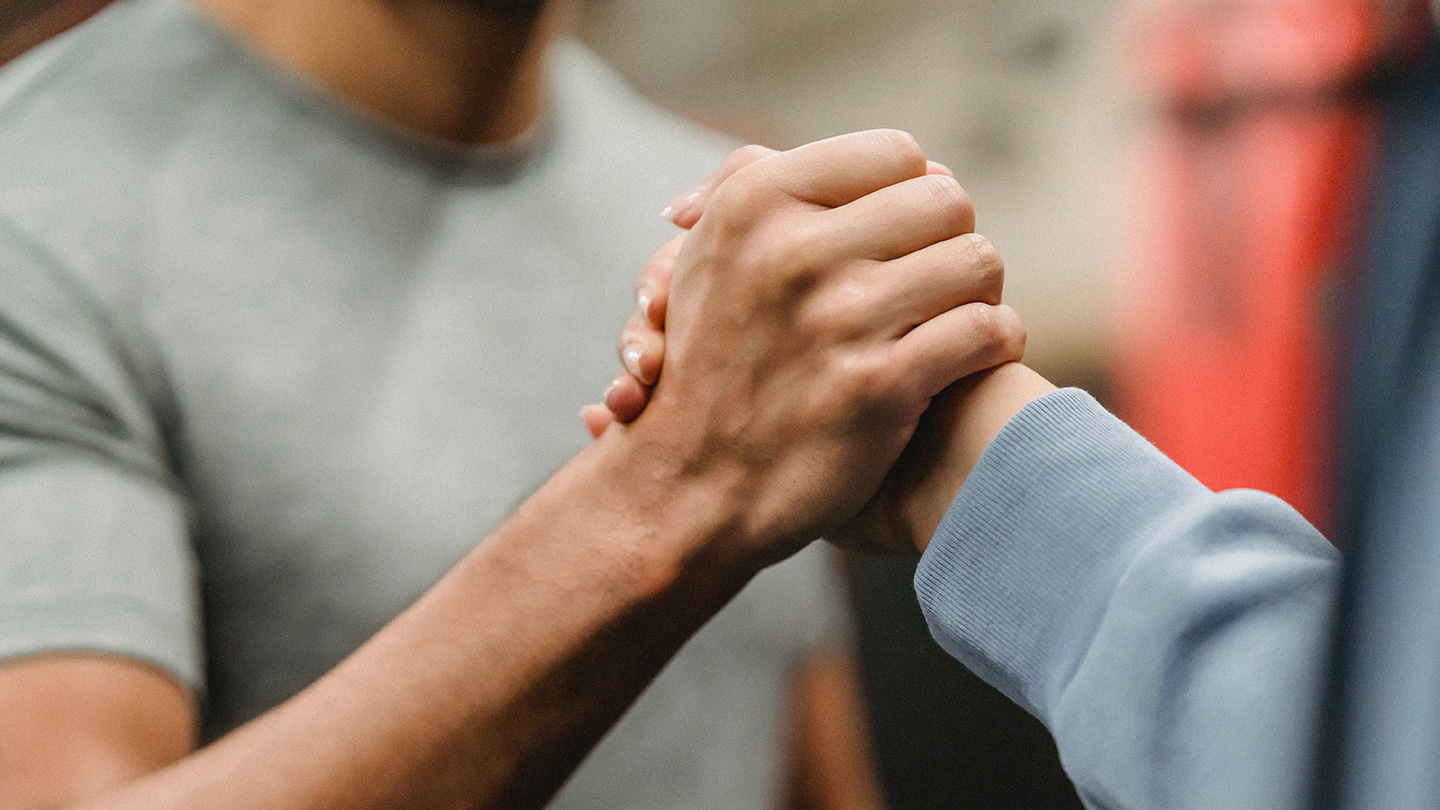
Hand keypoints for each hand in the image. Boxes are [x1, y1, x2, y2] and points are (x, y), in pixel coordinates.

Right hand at [594, 131, 1024, 560]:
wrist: (686, 490)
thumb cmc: (711, 369)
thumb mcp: (707, 256)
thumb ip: (767, 186)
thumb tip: (874, 160)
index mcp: (755, 203)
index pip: (894, 153)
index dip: (912, 195)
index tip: (903, 239)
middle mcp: (794, 250)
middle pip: (947, 200)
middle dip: (950, 241)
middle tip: (937, 281)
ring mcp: (838, 318)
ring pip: (977, 260)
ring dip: (979, 293)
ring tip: (956, 319)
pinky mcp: (877, 386)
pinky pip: (988, 330)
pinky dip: (996, 343)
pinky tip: (971, 359)